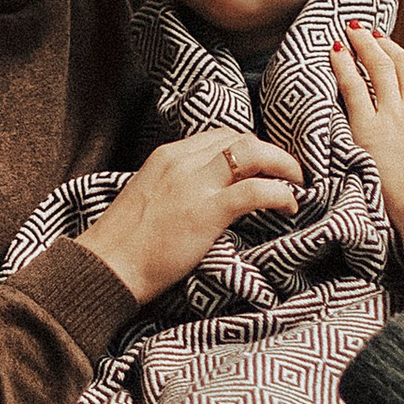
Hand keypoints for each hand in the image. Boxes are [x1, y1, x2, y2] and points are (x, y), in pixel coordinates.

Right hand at [78, 129, 304, 305]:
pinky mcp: (208, 210)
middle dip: (271, 153)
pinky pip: (257, 190)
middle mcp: (182, 160)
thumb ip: (176, 188)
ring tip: (297, 185)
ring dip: (284, 165)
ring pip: (254, 153)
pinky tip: (288, 207)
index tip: (263, 167)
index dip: (248, 149)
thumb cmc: (124, 244)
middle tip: (287, 175)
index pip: (219, 136)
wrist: (107, 266)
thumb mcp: (150, 199)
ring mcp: (195, 183)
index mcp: (167, 156)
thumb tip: (207, 197)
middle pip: (240, 138)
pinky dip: (281, 194)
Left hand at [331, 25, 403, 306]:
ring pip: (378, 67)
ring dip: (364, 44)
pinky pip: (353, 87)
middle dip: (386, 46)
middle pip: (402, 65)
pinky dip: (343, 65)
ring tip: (352, 30)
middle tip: (372, 33)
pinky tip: (334, 51)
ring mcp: (396, 115)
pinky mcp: (369, 128)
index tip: (397, 68)